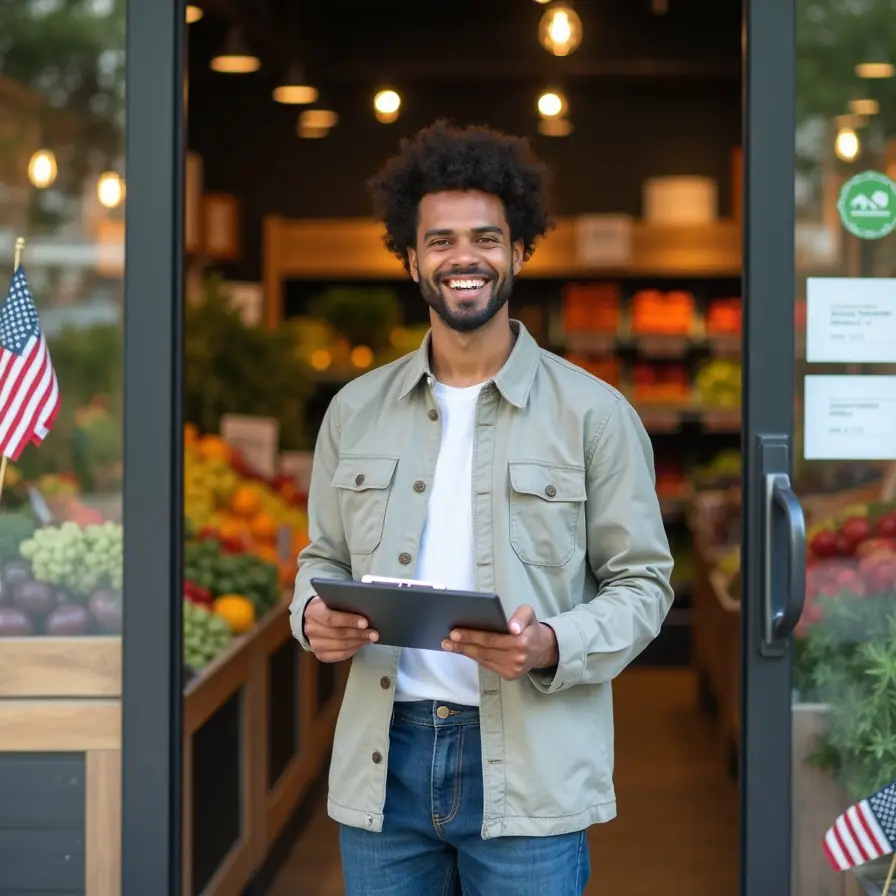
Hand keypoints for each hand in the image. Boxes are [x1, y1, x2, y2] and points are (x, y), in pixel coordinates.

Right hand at [303, 596, 378, 662]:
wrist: (313, 619)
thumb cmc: (327, 606)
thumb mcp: (331, 598)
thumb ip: (343, 601)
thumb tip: (364, 605)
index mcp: (313, 612)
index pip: (331, 618)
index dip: (349, 621)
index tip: (365, 622)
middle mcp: (311, 629)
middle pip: (338, 634)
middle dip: (359, 634)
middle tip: (374, 633)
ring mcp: (314, 644)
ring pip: (340, 646)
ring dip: (358, 643)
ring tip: (370, 638)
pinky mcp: (320, 654)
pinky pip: (339, 655)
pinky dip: (353, 650)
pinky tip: (361, 644)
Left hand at [442, 605, 558, 680]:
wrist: (542, 649)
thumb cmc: (530, 628)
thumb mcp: (529, 613)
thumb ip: (521, 616)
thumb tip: (512, 627)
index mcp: (521, 642)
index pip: (490, 639)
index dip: (471, 636)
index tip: (455, 632)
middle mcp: (516, 658)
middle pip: (483, 651)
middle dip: (463, 645)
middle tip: (446, 639)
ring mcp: (512, 669)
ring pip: (483, 659)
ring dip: (464, 652)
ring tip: (449, 645)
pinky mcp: (508, 675)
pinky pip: (487, 665)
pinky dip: (474, 657)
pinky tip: (463, 650)